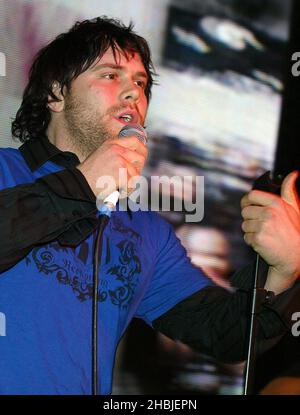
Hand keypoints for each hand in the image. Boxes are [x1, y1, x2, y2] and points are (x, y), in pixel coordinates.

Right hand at [77, 135, 146, 198]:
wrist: (81, 183)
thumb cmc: (90, 173)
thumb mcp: (102, 154)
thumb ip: (116, 153)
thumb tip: (133, 158)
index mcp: (112, 143)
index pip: (134, 140)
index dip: (142, 150)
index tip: (142, 158)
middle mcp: (116, 149)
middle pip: (140, 157)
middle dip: (138, 170)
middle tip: (131, 177)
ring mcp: (119, 160)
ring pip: (137, 173)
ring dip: (132, 183)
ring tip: (122, 187)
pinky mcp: (120, 172)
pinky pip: (132, 182)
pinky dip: (128, 190)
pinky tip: (121, 191)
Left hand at [241, 171, 299, 293]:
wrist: (295, 257)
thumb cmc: (295, 231)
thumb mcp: (295, 208)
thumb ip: (289, 190)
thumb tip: (293, 174)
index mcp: (277, 203)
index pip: (251, 196)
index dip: (248, 202)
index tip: (251, 206)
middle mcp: (269, 213)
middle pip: (245, 211)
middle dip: (251, 219)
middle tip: (263, 226)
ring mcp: (263, 226)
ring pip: (245, 225)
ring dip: (252, 231)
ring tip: (266, 234)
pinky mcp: (257, 239)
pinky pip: (246, 237)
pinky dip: (252, 241)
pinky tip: (264, 242)